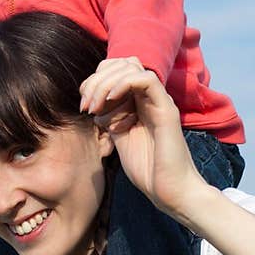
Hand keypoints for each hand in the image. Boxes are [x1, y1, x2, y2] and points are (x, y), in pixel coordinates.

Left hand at [79, 58, 209, 224]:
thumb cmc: (147, 169)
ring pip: (131, 66)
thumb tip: (91, 104)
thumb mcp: (118, 137)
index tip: (85, 107)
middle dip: (96, 80)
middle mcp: (150, 97)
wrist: (170, 191)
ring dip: (105, 83)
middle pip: (121, 63)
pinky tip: (111, 102)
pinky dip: (123, 84)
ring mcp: (159, 101)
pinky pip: (146, 80)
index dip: (94, 82)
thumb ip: (109, 117)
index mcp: (138, 102)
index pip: (115, 71)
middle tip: (87, 107)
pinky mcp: (167, 110)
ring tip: (96, 108)